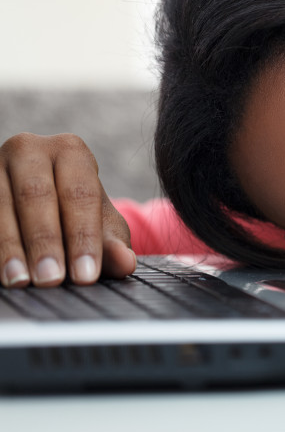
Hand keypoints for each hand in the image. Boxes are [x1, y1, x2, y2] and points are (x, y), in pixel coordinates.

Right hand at [0, 133, 135, 286]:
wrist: (40, 200)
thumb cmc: (76, 211)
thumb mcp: (100, 224)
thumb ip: (112, 243)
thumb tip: (125, 264)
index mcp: (70, 151)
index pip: (80, 194)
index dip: (83, 237)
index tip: (85, 275)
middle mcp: (30, 149)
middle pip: (37, 195)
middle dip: (45, 242)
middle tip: (52, 280)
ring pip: (0, 205)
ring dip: (10, 247)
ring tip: (21, 281)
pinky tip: (2, 271)